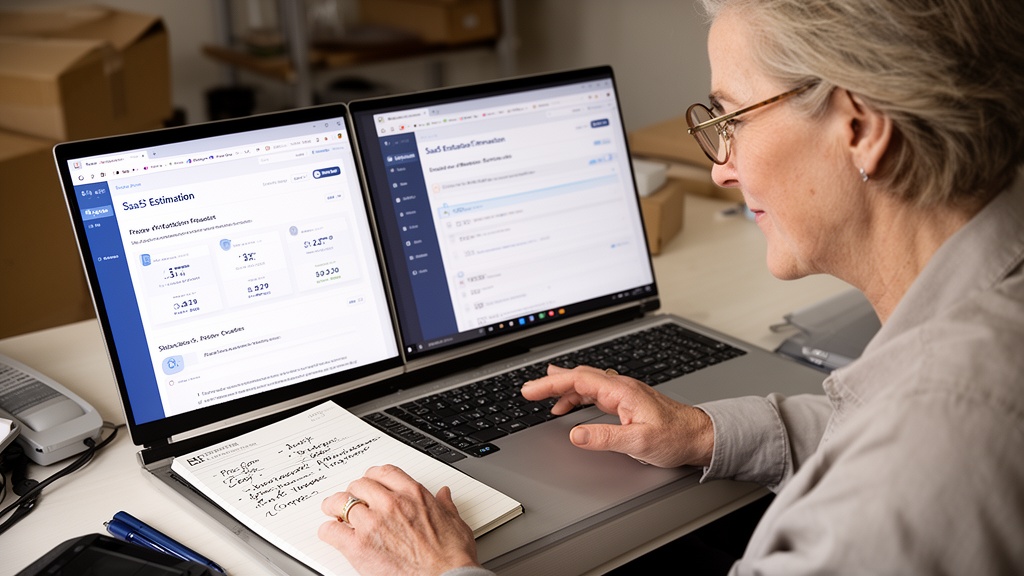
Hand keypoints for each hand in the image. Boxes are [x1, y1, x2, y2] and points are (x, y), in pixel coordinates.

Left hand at [319, 465, 479, 575]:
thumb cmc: (452, 555)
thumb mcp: (454, 522)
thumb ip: (445, 505)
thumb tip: (444, 495)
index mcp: (413, 494)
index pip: (384, 472)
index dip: (373, 476)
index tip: (370, 482)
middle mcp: (390, 503)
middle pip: (360, 484)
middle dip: (354, 491)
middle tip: (352, 499)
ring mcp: (373, 524)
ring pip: (341, 502)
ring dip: (335, 506)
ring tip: (333, 511)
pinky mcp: (359, 547)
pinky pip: (332, 531)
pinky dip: (328, 531)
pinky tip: (331, 533)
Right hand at [521, 365, 714, 467]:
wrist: (699, 436)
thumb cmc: (676, 437)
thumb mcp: (638, 442)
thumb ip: (605, 437)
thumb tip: (576, 434)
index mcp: (621, 391)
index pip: (578, 380)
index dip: (551, 384)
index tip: (530, 390)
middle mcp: (621, 387)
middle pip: (579, 377)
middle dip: (551, 382)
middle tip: (529, 390)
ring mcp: (623, 393)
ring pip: (586, 383)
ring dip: (563, 389)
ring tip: (543, 396)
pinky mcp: (626, 402)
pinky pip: (594, 392)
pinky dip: (577, 397)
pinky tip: (569, 406)